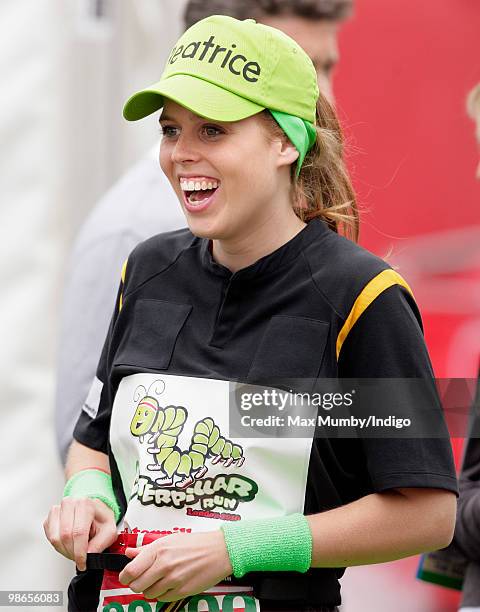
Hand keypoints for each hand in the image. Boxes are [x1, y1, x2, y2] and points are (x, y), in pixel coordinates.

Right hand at [43, 497, 116, 570]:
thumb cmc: (101, 519)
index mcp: (86, 504)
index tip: (83, 563)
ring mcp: (58, 509)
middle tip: (80, 558)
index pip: (78, 532)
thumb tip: (89, 555)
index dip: (79, 552)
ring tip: (75, 550)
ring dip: (65, 550)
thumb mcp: (109, 531)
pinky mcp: (50, 517)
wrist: (95, 511)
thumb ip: (100, 544)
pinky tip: (69, 543)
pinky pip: (50, 537)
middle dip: (73, 552)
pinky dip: (59, 546)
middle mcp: (70, 503)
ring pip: (55, 538)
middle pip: (65, 536)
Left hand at [118, 530, 232, 600]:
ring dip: (150, 589)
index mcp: (158, 549)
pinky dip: (163, 593)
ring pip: (149, 594)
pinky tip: (170, 583)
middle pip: (137, 585)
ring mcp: (173, 580)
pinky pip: (162, 598)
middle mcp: (164, 565)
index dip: (125, 576)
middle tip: (143, 578)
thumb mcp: (169, 539)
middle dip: (137, 584)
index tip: (127, 576)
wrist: (219, 551)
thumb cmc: (195, 543)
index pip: (130, 571)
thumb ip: (146, 549)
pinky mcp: (182, 591)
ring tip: (160, 579)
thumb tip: (129, 553)